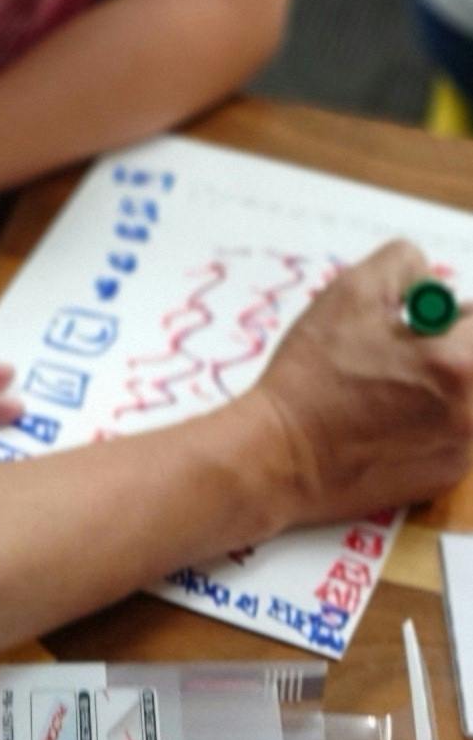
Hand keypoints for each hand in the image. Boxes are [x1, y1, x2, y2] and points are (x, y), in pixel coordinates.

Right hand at [245, 239, 472, 527]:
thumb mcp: (350, 293)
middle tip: (408, 350)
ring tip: (394, 386)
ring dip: (447, 381)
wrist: (284, 455)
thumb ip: (403, 265)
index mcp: (461, 362)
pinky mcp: (449, 474)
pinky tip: (390, 419)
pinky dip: (437, 418)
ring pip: (471, 395)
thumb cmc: (313, 373)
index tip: (427, 320)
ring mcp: (466, 449)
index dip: (455, 312)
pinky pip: (462, 431)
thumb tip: (432, 280)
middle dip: (453, 347)